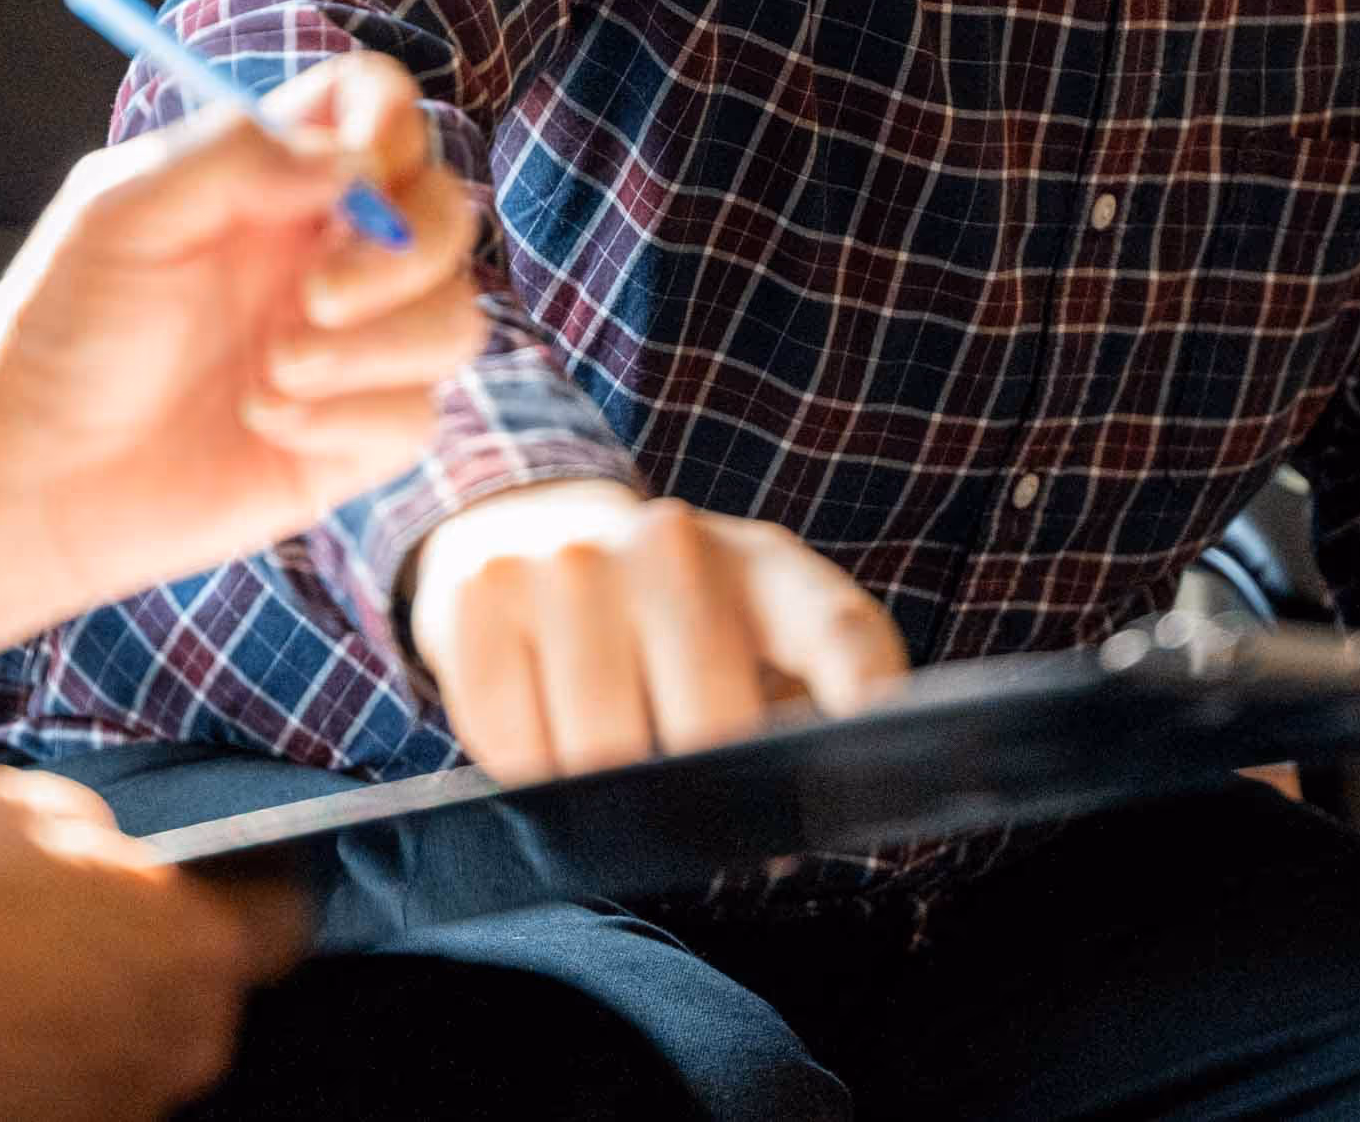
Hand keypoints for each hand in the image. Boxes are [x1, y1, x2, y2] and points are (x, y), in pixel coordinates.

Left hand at [0, 54, 484, 613]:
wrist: (30, 474)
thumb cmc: (61, 329)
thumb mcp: (122, 210)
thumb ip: (232, 158)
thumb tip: (353, 162)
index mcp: (274, 179)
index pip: (378, 110)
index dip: (390, 121)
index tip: (362, 166)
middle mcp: (326, 252)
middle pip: (447, 210)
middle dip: (405, 249)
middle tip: (316, 294)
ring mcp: (350, 346)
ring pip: (455, 317)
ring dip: (378, 345)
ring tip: (273, 370)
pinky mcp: (354, 438)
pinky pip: (416, 415)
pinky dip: (345, 417)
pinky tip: (262, 423)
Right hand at [0, 767, 307, 1121]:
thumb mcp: (19, 805)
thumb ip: (90, 832)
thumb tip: (97, 851)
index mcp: (193, 947)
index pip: (282, 919)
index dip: (250, 887)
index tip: (220, 872)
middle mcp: (176, 1047)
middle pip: (196, 993)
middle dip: (145, 955)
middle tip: (65, 919)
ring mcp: (117, 1112)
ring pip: (128, 1050)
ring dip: (87, 1017)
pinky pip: (71, 1095)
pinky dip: (39, 1068)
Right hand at [405, 479, 909, 779]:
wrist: (541, 529)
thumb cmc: (675, 625)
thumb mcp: (757, 642)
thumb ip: (799, 714)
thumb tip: (792, 830)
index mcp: (768, 569)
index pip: (838, 630)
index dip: (864, 694)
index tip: (876, 749)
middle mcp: (673, 544)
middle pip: (709, 721)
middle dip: (705, 795)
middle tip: (693, 817)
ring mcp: (571, 559)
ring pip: (599, 745)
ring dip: (606, 793)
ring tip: (612, 775)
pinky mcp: (483, 590)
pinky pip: (509, 739)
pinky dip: (526, 772)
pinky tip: (544, 737)